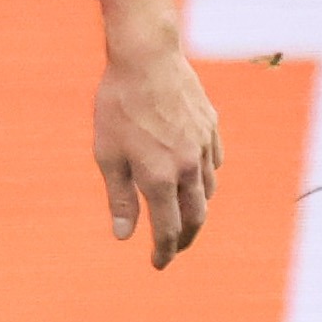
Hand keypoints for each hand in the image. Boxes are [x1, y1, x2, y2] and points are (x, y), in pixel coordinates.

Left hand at [94, 35, 221, 262]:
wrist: (146, 57)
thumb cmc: (118, 105)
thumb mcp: (107, 154)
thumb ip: (119, 198)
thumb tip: (124, 235)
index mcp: (160, 178)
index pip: (169, 230)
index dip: (165, 252)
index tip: (158, 264)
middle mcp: (187, 167)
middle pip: (196, 217)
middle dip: (185, 239)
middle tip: (174, 248)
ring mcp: (203, 146)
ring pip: (208, 191)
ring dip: (197, 210)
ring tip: (184, 217)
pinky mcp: (210, 127)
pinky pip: (214, 163)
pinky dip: (205, 178)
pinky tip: (195, 178)